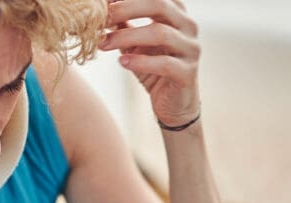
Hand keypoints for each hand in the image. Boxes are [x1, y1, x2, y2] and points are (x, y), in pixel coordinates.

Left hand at [100, 0, 200, 127]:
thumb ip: (123, 23)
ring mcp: (191, 49)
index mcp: (176, 12)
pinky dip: (140, 62)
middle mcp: (188, 26)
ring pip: (160, 33)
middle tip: (101, 19)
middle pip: (159, 5)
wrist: (173, 104)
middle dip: (126, 8)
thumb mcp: (135, 42)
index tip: (102, 2)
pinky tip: (122, 62)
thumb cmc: (153, 68)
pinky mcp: (188, 73)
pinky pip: (165, 64)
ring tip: (104, 44)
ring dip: (127, 37)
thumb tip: (99, 6)